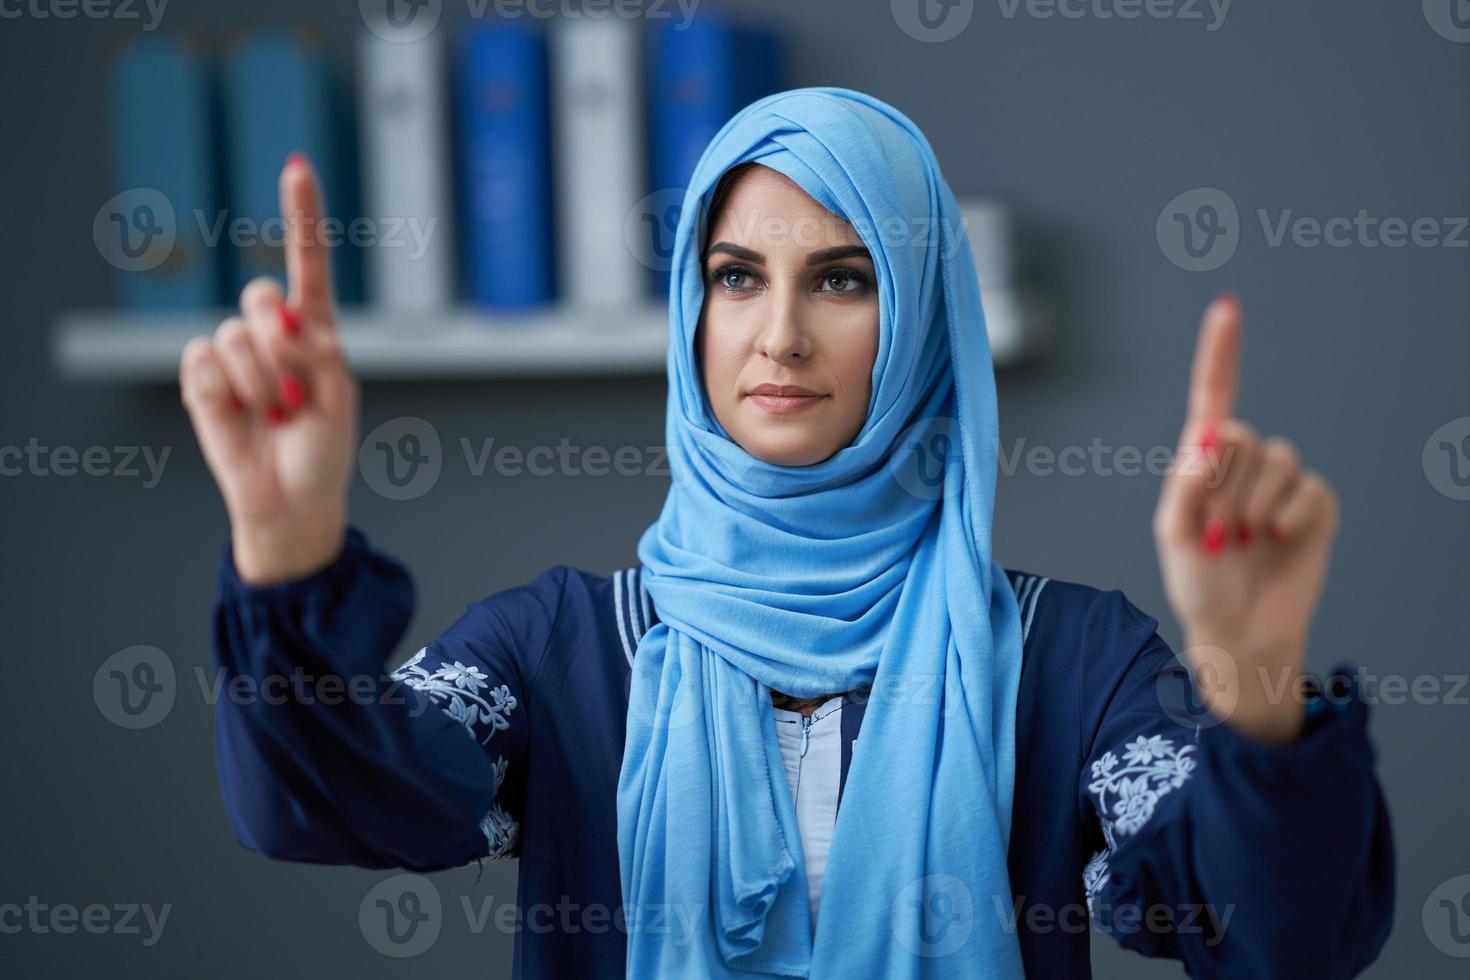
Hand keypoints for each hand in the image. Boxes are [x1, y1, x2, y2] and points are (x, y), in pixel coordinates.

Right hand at [179, 154, 358, 583]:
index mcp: (314, 328)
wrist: (291, 498)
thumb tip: (283, 319)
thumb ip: (321, 352)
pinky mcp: (202, 377)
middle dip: (281, 343)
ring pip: (236, 335)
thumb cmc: (323, 450)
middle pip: (261, 295)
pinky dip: (228, 392)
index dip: (301, 215)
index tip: (297, 167)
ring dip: (262, 383)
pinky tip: (241, 416)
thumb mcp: (341, 398)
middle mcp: (272, 331)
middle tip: (296, 394)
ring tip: (276, 414)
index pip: (307, 261)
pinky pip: (204, 361)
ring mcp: (234, 352)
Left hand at [1152, 296, 1339, 743]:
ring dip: (1252, 505)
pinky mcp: (1315, 506)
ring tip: (1241, 541)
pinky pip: (1309, 487)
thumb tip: (1212, 436)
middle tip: (1215, 534)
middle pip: (1240, 435)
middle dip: (1225, 487)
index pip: (1214, 397)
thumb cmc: (1197, 585)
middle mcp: (1243, 465)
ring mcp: (1282, 484)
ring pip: (1277, 458)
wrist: (1240, 631)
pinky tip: (1276, 541)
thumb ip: (1186, 481)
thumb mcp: (1172, 533)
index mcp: (1202, 463)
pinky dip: (1288, 517)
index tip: (1227, 307)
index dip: (1221, 353)